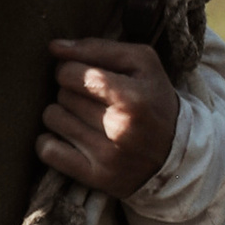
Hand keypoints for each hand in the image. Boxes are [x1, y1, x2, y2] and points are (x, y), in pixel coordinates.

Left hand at [38, 37, 176, 197]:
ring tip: (84, 118)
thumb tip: (54, 47)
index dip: (71, 69)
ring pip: (52, 118)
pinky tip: (68, 138)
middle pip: (62, 95)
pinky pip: (47, 150)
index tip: (83, 75)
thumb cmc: (152, 98)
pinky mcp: (96, 177)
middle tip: (91, 99)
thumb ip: (97, 48)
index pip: (71, 73)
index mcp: (132, 98)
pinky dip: (49, 142)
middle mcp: (120, 129)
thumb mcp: (141, 62)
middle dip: (70, 92)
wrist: (177, 153)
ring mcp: (107, 157)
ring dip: (61, 114)